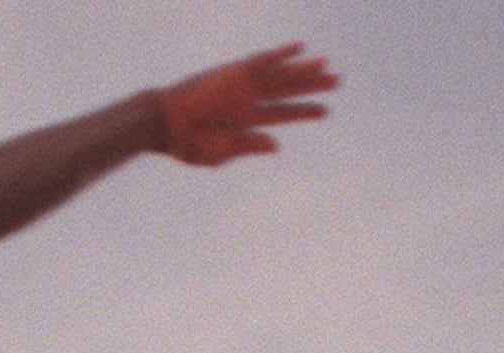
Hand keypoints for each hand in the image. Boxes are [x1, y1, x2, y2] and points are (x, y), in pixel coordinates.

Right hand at [154, 42, 336, 165]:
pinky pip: (263, 61)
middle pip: (289, 91)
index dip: (306, 111)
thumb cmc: (188, 144)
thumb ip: (250, 146)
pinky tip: (301, 49)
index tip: (327, 110)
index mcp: (247, 122)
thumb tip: (278, 146)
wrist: (164, 125)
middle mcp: (250, 100)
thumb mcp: (222, 152)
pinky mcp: (235, 73)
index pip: (284, 113)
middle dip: (313, 87)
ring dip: (304, 70)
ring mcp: (243, 85)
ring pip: (282, 75)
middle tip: (338, 81)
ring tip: (328, 66)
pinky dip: (282, 55)